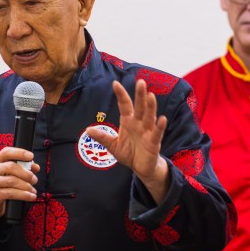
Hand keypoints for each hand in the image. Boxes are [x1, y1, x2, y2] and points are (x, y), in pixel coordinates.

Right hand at [0, 147, 40, 219]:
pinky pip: (12, 193)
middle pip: (11, 167)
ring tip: (33, 190)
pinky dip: (24, 195)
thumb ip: (23, 168)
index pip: (6, 152)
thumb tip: (36, 167)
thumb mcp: (12, 174)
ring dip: (26, 186)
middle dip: (26, 173)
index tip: (31, 156)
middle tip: (34, 179)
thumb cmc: (3, 185)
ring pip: (12, 181)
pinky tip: (31, 196)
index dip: (19, 152)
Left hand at [85, 80, 169, 201]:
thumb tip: (87, 130)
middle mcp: (139, 123)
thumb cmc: (129, 153)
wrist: (140, 168)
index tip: (115, 83)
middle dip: (140, 95)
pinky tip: (162, 119)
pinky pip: (157, 133)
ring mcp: (148, 132)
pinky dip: (160, 126)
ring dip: (151, 107)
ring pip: (149, 117)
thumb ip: (102, 137)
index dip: (121, 95)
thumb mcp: (113, 145)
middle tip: (141, 82)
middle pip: (139, 107)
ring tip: (151, 96)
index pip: (125, 105)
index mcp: (128, 122)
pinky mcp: (154, 142)